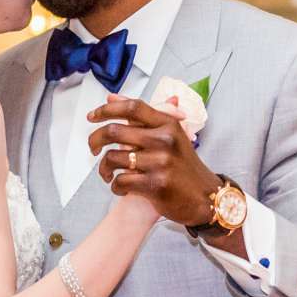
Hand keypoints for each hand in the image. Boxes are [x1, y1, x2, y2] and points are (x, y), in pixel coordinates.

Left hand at [89, 97, 220, 227]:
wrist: (205, 198)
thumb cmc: (183, 166)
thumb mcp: (170, 136)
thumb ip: (142, 117)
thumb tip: (111, 98)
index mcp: (168, 124)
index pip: (132, 107)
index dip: (107, 109)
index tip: (92, 116)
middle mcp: (164, 140)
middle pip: (114, 131)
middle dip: (95, 140)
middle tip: (92, 148)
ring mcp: (160, 163)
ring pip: (113, 158)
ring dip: (104, 168)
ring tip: (108, 173)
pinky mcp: (156, 185)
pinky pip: (120, 181)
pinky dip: (115, 186)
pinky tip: (121, 188)